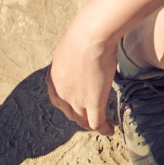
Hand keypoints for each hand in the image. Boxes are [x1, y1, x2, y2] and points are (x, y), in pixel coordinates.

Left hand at [47, 15, 119, 134]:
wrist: (90, 35)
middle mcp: (60, 93)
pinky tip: (110, 130)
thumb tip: (85, 55)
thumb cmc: (84, 34)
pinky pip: (96, 122)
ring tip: (102, 126)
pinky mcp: (92, 102)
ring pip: (83, 121)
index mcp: (53, 80)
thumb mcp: (71, 49)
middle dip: (81, 117)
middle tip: (92, 117)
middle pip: (70, 113)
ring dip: (92, 125)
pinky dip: (103, 129)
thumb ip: (74, 59)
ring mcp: (75, 100)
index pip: (59, 101)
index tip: (80, 106)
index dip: (70, 106)